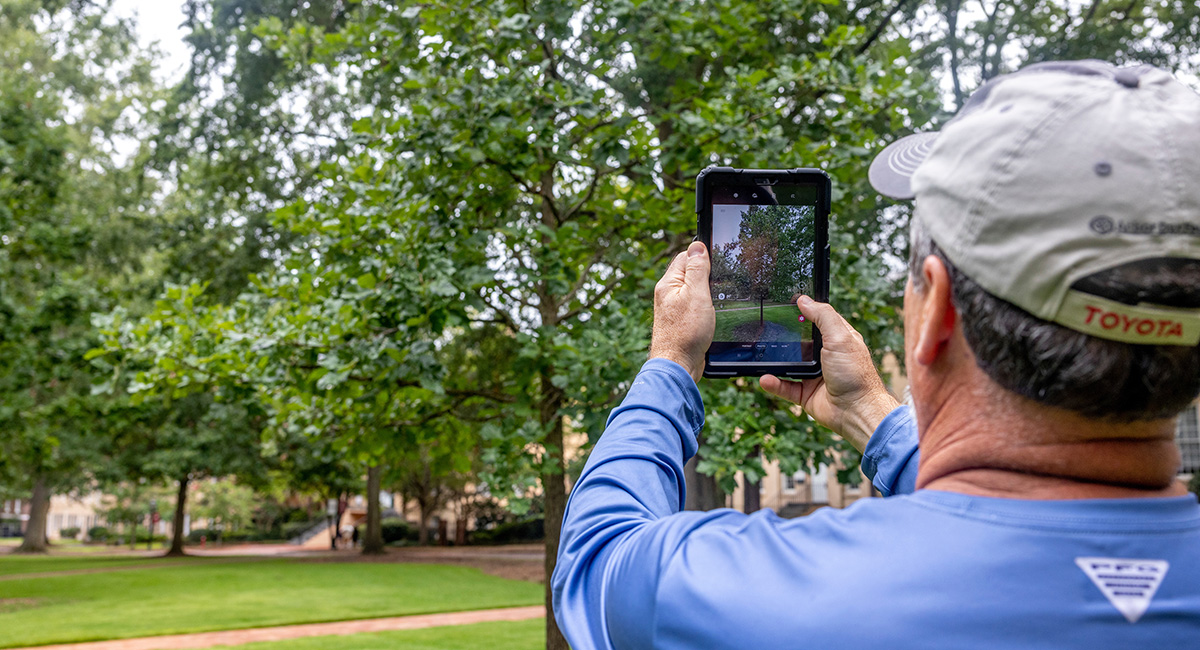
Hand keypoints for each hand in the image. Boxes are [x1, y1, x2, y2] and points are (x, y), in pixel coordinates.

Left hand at [649, 241, 714, 382]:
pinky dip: (706, 305)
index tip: (719, 259)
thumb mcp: (696, 294)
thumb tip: (697, 245)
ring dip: (707, 291)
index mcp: (669, 283)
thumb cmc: (686, 332)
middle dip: (707, 273)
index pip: (685, 256)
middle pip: (690, 273)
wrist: (678, 365)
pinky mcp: (683, 322)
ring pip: (694, 290)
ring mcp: (675, 308)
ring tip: (719, 296)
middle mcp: (669, 294)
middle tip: (723, 278)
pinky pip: (696, 305)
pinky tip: (714, 311)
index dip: (703, 255)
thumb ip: (697, 269)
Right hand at [759, 296, 898, 451]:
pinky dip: (774, 383)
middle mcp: (825, 356)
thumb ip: (823, 316)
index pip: (819, 320)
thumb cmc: (855, 374)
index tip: (787, 303)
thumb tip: (804, 300)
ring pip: (789, 364)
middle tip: (766, 328)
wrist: (856, 410)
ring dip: (775, 362)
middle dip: (785, 337)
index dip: (804, 311)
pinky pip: (784, 387)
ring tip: (761, 354)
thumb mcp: (840, 337)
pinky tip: (765, 378)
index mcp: (838, 339)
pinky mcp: (805, 393)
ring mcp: (814, 375)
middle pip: (800, 341)